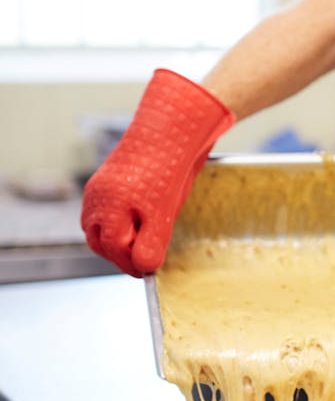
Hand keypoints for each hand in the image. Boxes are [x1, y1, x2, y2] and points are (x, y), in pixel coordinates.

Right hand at [81, 69, 234, 275]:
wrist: (171, 129)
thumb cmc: (168, 170)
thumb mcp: (163, 213)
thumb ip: (151, 243)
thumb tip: (143, 268)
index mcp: (108, 207)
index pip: (113, 249)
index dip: (130, 264)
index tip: (147, 271)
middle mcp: (97, 197)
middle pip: (99, 240)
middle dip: (118, 255)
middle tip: (141, 263)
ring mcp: (99, 187)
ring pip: (98, 226)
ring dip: (115, 239)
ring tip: (139, 245)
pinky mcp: (106, 179)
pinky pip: (104, 210)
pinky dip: (116, 223)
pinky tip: (136, 223)